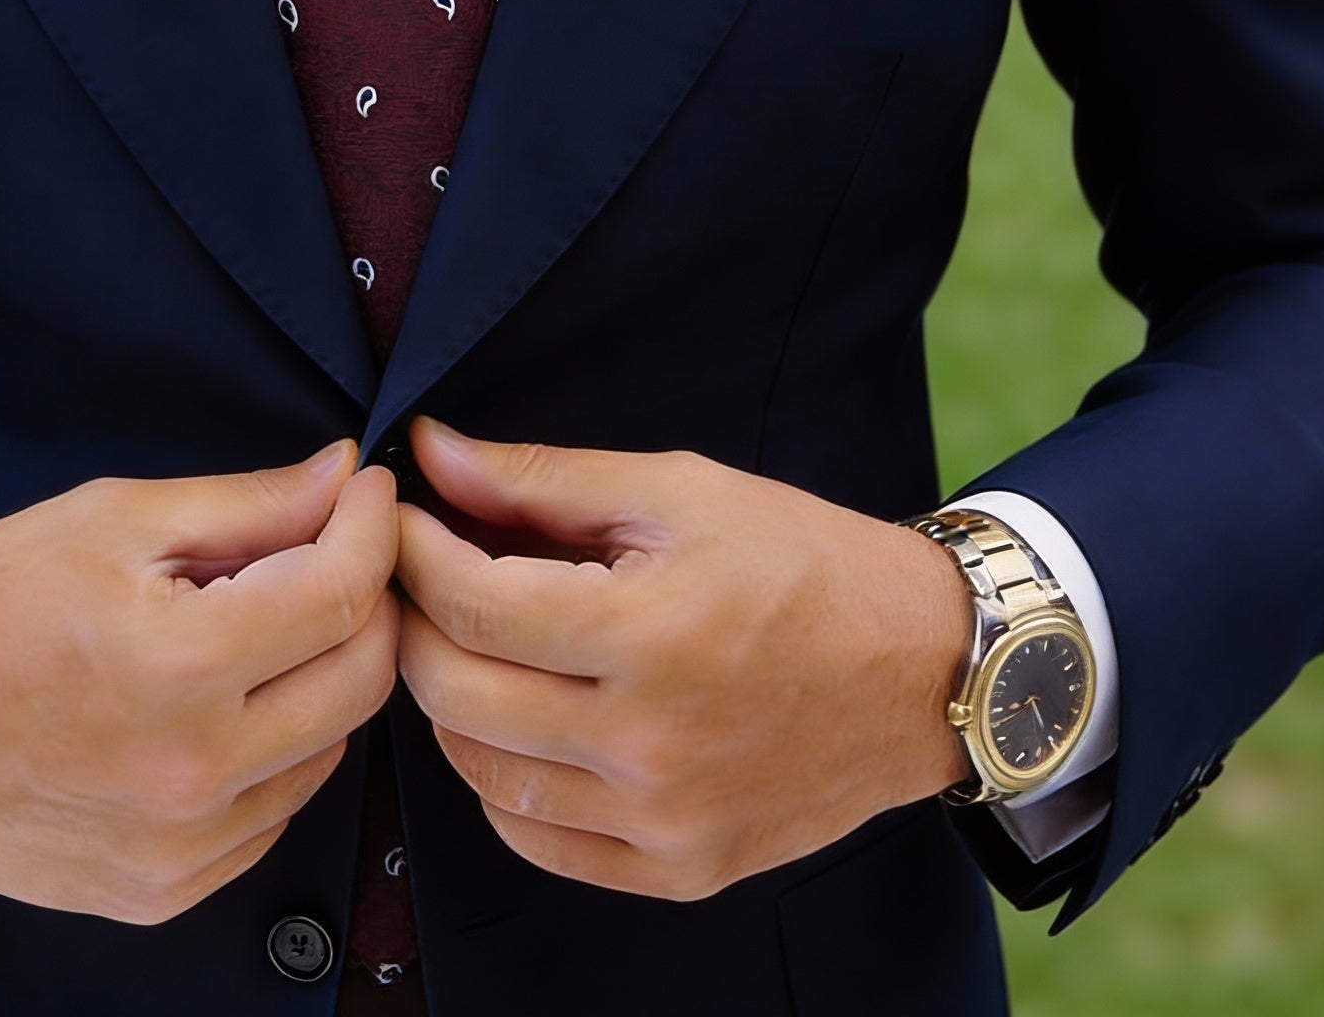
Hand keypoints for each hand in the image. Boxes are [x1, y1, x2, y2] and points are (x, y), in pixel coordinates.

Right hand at [0, 442, 399, 922]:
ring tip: (259, 627)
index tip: (367, 494)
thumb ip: (246, 504)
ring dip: (319, 678)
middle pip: (360, 680)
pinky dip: (272, 752)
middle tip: (336, 551)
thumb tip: (340, 479)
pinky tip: (220, 705)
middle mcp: (190, 771)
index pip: (342, 594)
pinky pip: (271, 814)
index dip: (372, 528)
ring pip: (328, 750)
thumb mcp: (113, 518)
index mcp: (177, 664)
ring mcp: (179, 847)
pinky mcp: (162, 891)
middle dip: (368, 601)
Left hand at [394, 420, 970, 900]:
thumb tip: (435, 454)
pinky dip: (501, 783)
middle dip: (413, 620)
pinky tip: (518, 723)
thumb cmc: (805, 563)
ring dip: (449, 700)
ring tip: (469, 641)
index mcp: (650, 633)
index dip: (413, 550)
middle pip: (456, 691)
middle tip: (419, 575)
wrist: (923, 670)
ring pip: (481, 774)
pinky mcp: (679, 869)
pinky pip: (537, 841)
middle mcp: (650, 742)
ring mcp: (663, 819)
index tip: (400, 517)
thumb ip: (544, 479)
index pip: (471, 602)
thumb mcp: (679, 490)